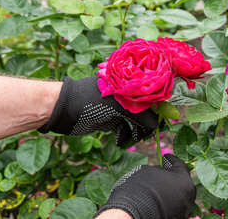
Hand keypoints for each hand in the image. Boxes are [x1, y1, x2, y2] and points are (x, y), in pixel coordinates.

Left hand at [38, 76, 158, 145]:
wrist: (63, 110)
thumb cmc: (90, 102)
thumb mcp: (119, 106)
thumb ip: (140, 115)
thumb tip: (157, 126)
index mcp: (128, 86)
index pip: (150, 97)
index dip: (158, 110)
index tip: (163, 123)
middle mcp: (124, 96)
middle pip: (144, 111)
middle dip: (148, 124)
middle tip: (149, 135)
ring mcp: (116, 108)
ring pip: (135, 122)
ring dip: (137, 132)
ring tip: (135, 139)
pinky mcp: (109, 120)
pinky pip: (124, 129)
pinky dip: (125, 136)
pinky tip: (121, 140)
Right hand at [94, 154, 195, 218]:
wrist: (131, 214)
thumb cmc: (139, 188)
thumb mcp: (148, 170)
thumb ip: (159, 170)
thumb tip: (161, 173)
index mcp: (184, 180)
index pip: (180, 165)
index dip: (171, 160)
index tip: (165, 158)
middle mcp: (188, 197)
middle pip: (182, 184)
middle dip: (172, 178)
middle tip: (162, 175)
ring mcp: (184, 211)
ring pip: (179, 198)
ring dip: (170, 193)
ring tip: (157, 191)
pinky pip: (173, 209)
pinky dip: (167, 205)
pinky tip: (157, 203)